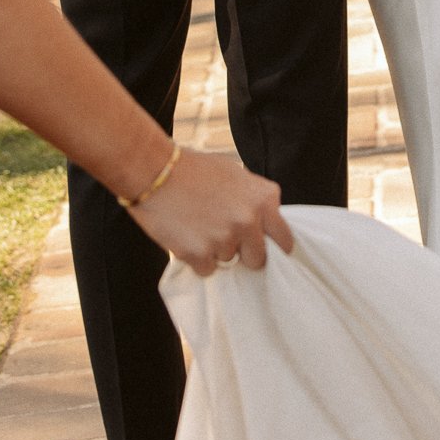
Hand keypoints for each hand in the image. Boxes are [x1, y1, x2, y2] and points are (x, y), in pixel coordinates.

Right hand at [127, 146, 293, 274]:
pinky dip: (197, 259)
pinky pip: (207, 270)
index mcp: (263, 199)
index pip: (284, 239)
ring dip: (215, 251)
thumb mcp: (236, 175)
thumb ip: (254, 201)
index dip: (274, 246)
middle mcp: (249, 220)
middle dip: (244, 254)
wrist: (155, 171)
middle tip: (225, 238)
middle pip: (258, 259)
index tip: (266, 249)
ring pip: (228, 262)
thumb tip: (266, 225)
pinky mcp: (201, 254)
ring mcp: (225, 239)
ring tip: (198, 226)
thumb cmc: (195, 170)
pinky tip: (187, 236)